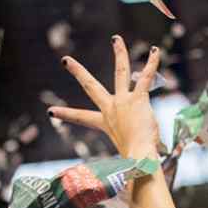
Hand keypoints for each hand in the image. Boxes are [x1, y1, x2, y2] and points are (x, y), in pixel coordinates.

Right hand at [49, 36, 161, 158]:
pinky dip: (152, 63)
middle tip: (65, 60)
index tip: (51, 112)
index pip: (82, 118)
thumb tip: (146, 168)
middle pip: (90, 86)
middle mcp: (111, 108)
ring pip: (120, 71)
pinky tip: (157, 51)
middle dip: (78, 72)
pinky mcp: (138, 98)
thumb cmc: (135, 160)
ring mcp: (123, 101)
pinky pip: (146, 76)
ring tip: (115, 39)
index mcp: (105, 122)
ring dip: (118, 54)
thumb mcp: (129, 154)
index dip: (66, 115)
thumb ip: (134, 156)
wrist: (138, 157)